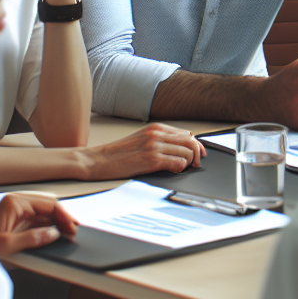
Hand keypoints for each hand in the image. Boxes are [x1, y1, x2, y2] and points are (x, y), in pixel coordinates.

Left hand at [0, 192, 76, 260]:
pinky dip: (48, 225)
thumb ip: (32, 239)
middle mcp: (16, 202)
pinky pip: (37, 219)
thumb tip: (54, 234)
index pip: (48, 204)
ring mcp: (16, 209)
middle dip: (62, 218)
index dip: (63, 216)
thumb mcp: (6, 245)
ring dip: (57, 222)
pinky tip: (55, 233)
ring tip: (67, 233)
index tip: (72, 228)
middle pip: (48, 206)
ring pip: (44, 212)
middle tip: (73, 232)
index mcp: (14, 202)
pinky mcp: (16, 218)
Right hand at [84, 123, 206, 179]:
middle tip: (196, 164)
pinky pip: (178, 163)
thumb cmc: (117, 153)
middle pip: (190, 141)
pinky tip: (174, 170)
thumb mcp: (141, 139)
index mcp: (155, 128)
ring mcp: (154, 146)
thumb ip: (159, 139)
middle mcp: (157, 134)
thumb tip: (181, 146)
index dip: (196, 145)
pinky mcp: (152, 159)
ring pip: (187, 152)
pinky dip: (180, 168)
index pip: (186, 134)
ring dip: (189, 162)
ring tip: (182, 168)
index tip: (200, 153)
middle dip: (197, 154)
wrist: (98, 160)